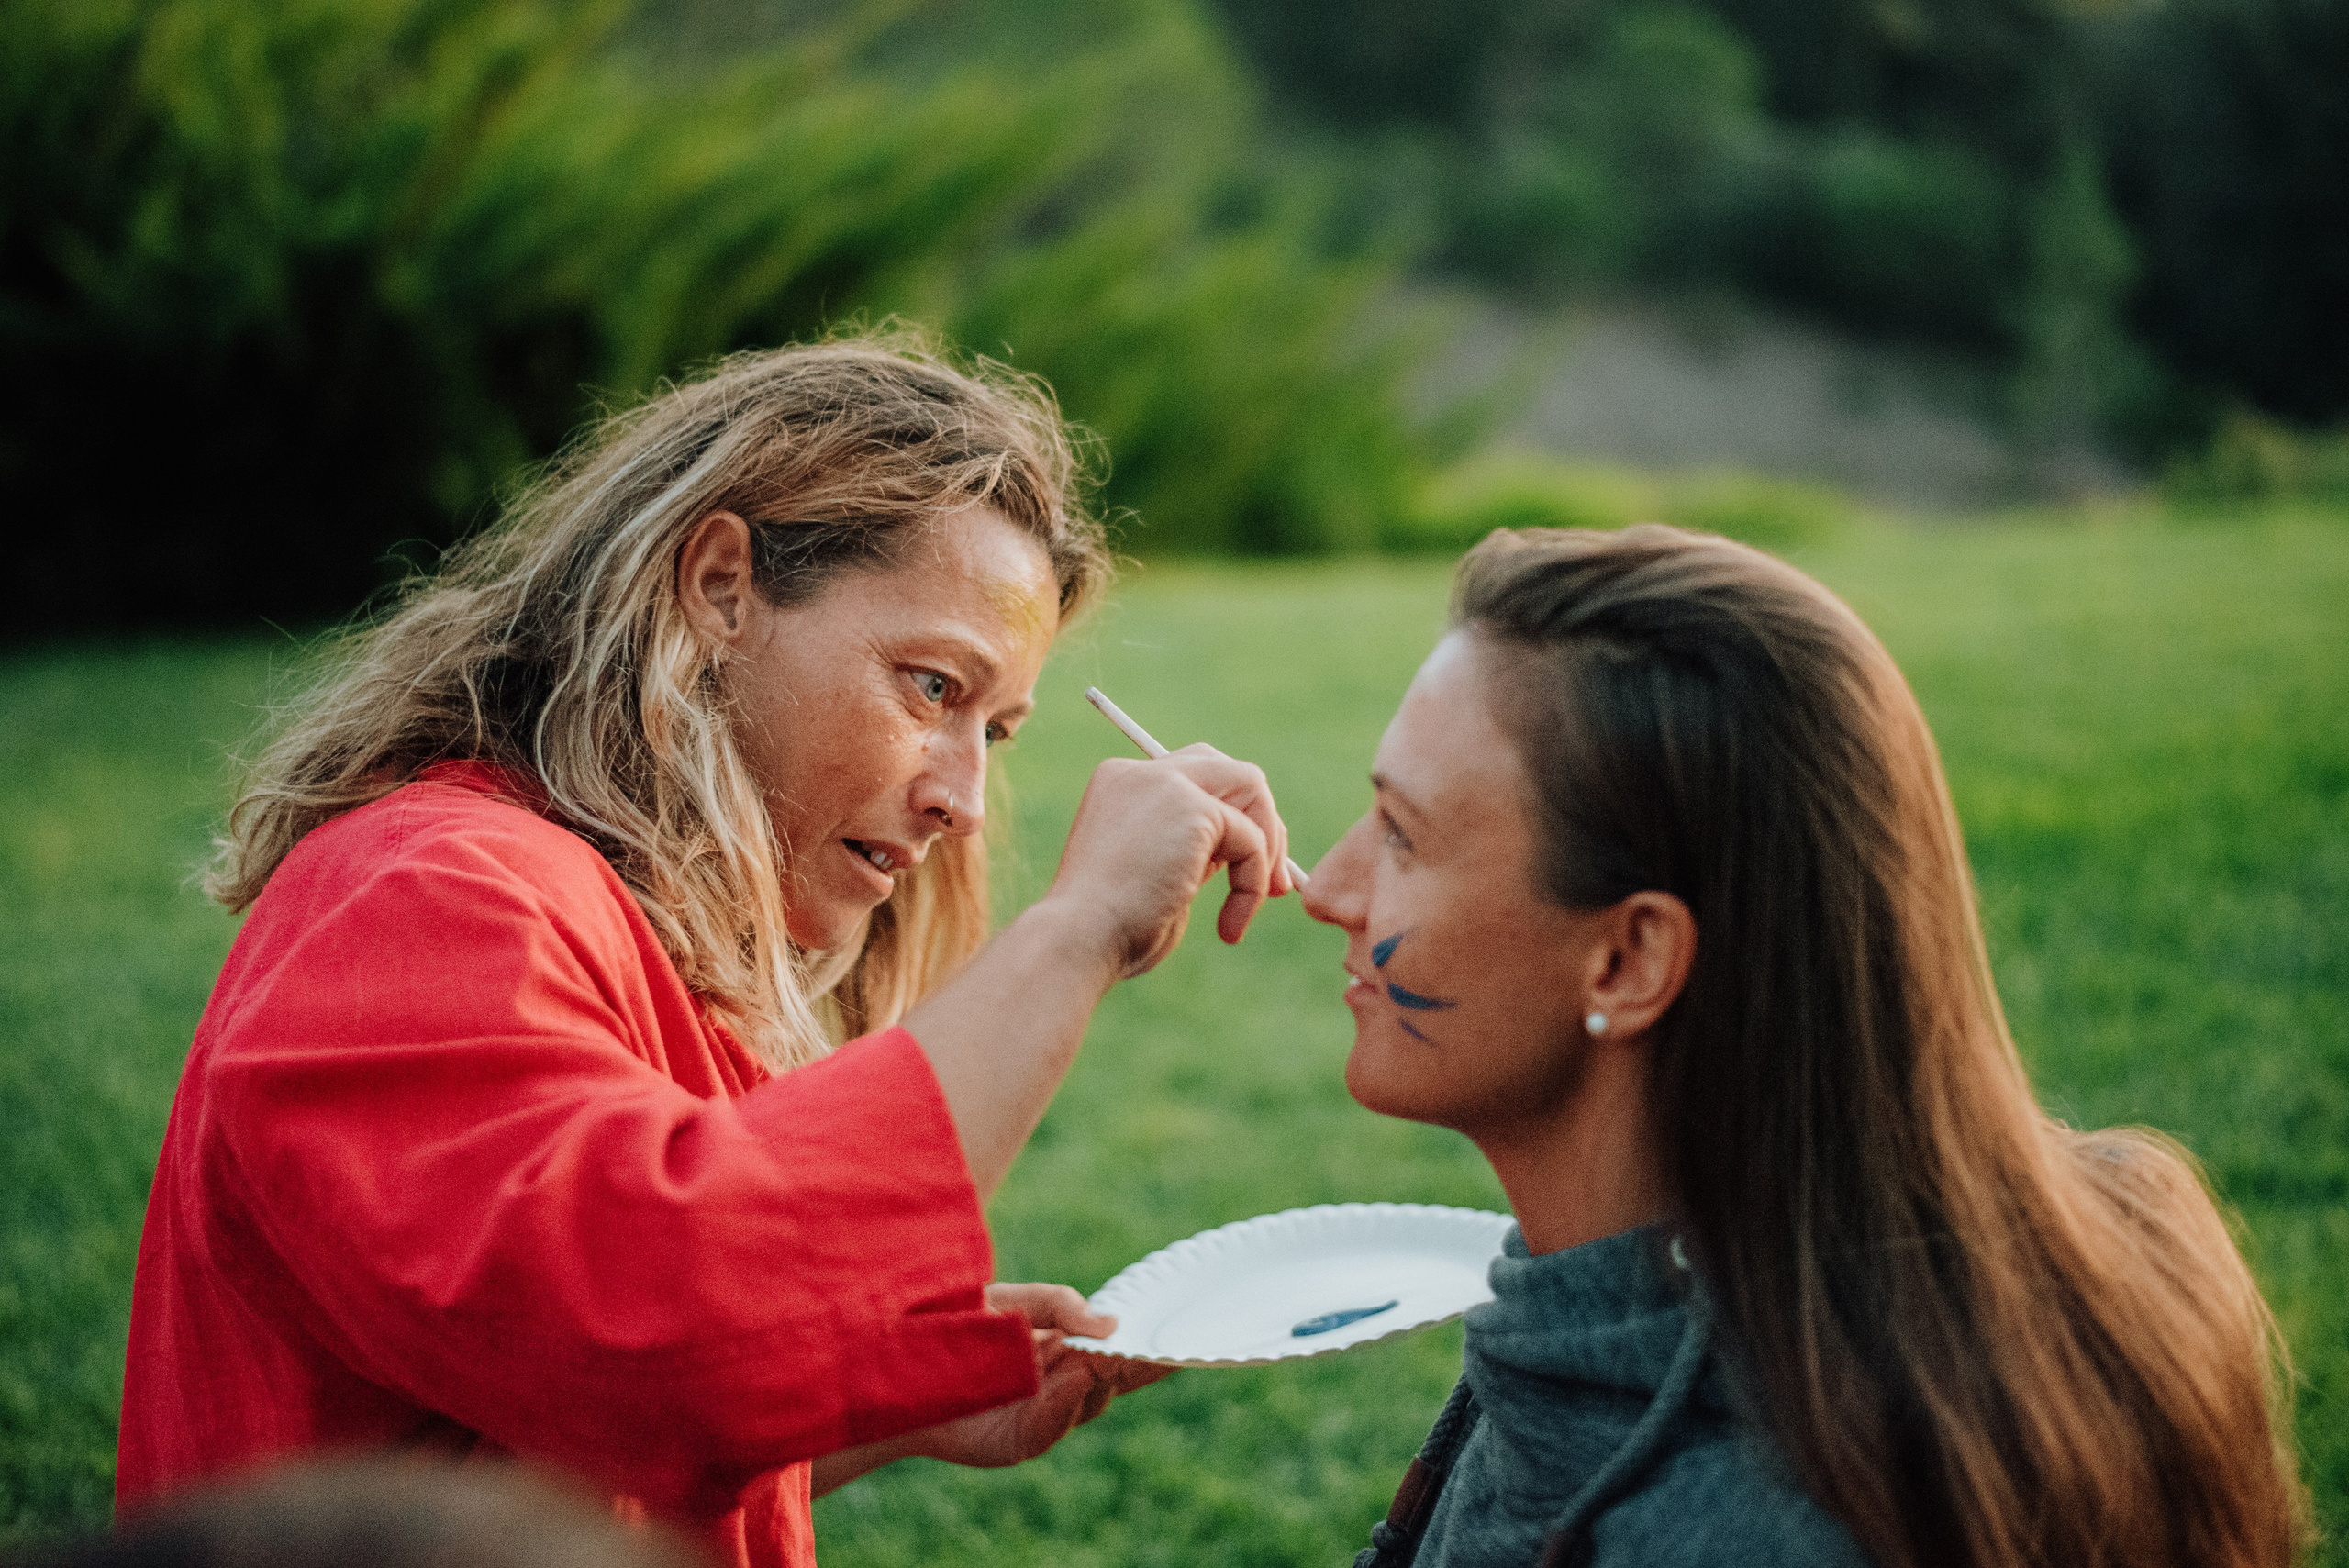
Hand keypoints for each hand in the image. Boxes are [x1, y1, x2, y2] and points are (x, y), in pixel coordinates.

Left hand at [905, 1283, 1173, 1468]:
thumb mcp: (1015, 1299)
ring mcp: (1042, 1415)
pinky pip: (1052, 1425)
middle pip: (1113, 1380)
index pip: (1119, 1353)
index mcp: (1067, 1352)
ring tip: (1106, 1352)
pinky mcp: (1017, 1440)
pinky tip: (1075, 1378)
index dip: (1148, 1348)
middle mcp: (1061, 1387)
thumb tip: (1111, 1325)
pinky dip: (1067, 1403)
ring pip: (1088, 1401)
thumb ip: (1061, 1305)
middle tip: (1154, 1346)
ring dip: (1100, 1377)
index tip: (1180, 1339)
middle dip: (1134, 1364)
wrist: (893, 1362)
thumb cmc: (954, 1325)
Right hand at [1044, 745, 1294, 978]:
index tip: (1246, 877)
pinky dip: (1253, 885)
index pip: (1196, 776)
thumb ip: (1192, 850)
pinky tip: (1228, 926)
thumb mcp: (1154, 876)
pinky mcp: (1192, 808)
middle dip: (1263, 822)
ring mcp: (1164, 783)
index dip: (1232, 820)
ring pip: (1250, 789)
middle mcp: (1138, 773)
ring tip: (1250, 908)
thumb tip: (1254, 849)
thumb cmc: (1108, 931)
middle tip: (1274, 885)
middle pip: (1228, 769)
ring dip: (1266, 852)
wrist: (1077, 942)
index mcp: (1121, 786)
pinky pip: (1252, 839)